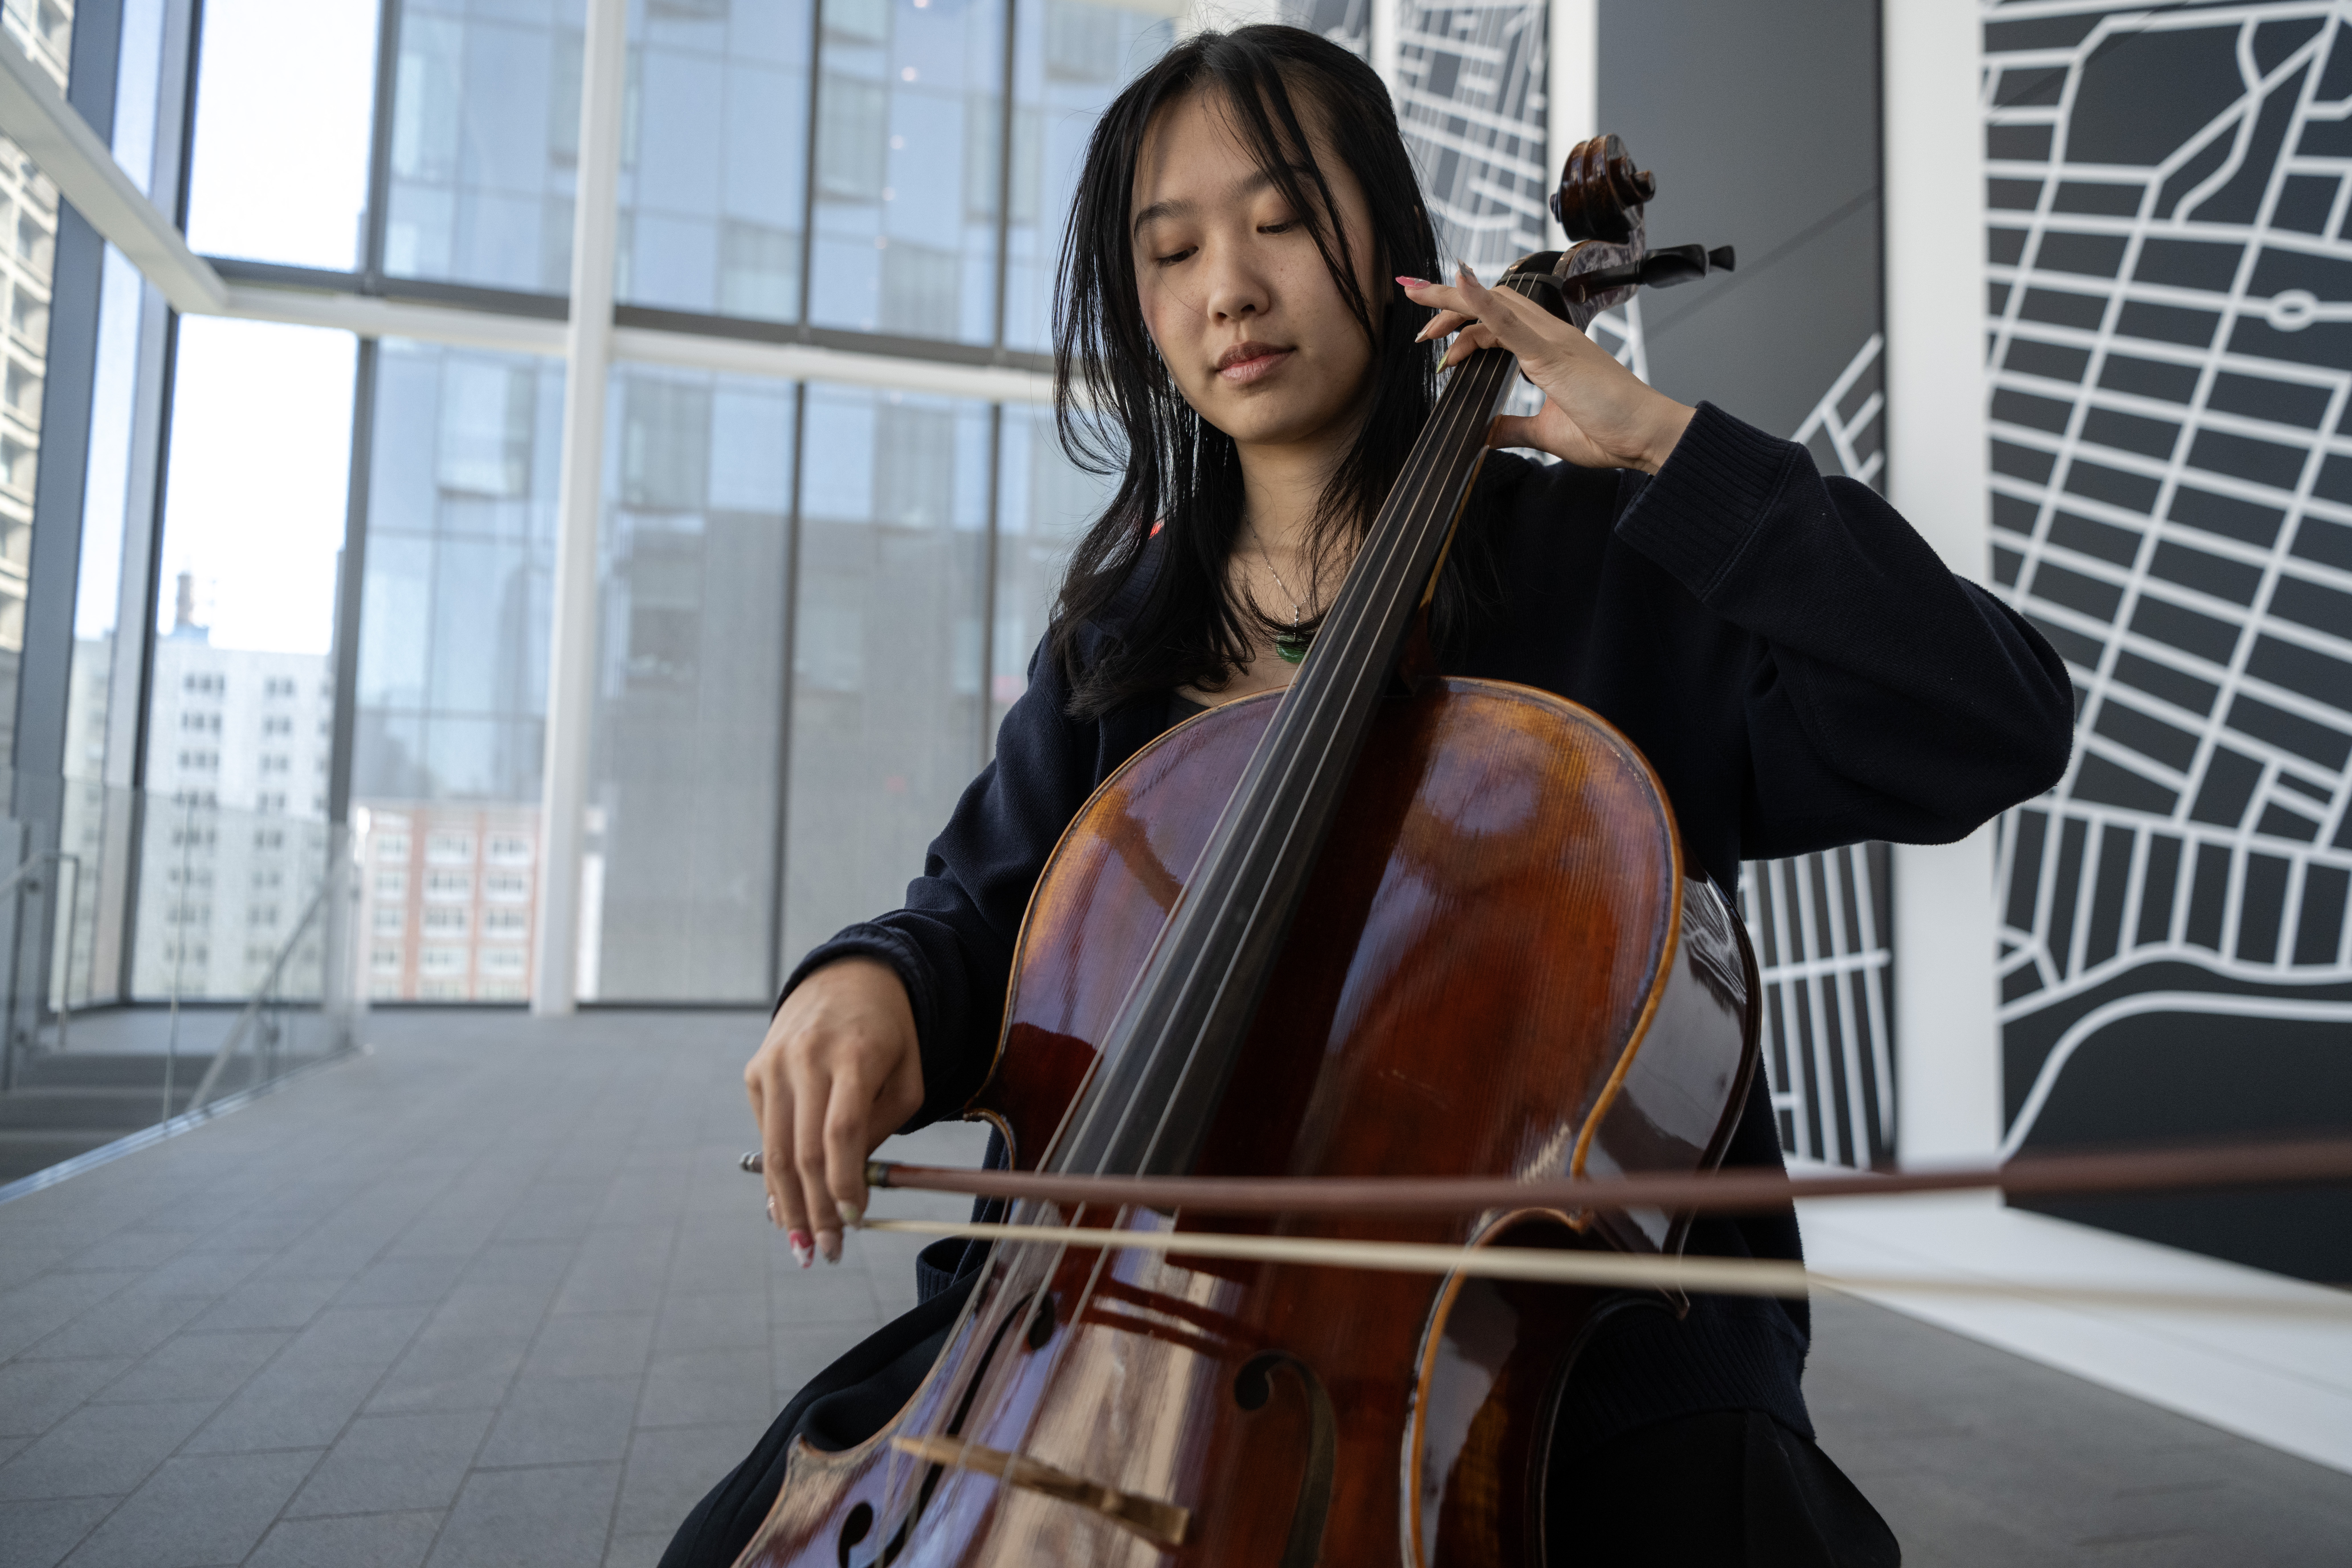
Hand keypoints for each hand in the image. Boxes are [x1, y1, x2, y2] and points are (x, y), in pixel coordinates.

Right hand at [744, 957, 922, 1266]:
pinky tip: (786, 1205)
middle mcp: (807, 1057)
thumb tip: (846, 1191)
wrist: (849, 978)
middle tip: (827, 1253)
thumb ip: (879, 1130)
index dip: (844, 1184)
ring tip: (802, 1246)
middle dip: (815, 1210)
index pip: (841, 1132)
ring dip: (788, 1205)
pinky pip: (766, 1133)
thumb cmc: (889, 1037)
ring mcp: (775, 1063)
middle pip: (804, 1150)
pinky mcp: (756, 1070)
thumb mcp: (906, 1078)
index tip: (854, 1222)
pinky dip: (775, 1174)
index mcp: (854, 1055)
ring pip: (776, 1150)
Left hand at [1400, 264, 1694, 472]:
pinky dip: (1480, 299)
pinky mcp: (1553, 352)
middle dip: (1448, 305)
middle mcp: (1549, 336)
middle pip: (1490, 305)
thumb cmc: (1610, 430)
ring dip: (1451, 298)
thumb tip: (1486, 433)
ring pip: (1493, 305)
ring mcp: (1551, 339)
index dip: (1462, 326)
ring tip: (1415, 297)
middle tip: (1414, 316)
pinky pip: (1508, 320)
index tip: (1434, 342)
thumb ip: (1514, 427)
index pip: (1495, 324)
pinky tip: (1457, 283)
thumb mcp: (1546, 432)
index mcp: (1548, 350)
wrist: (1646, 436)